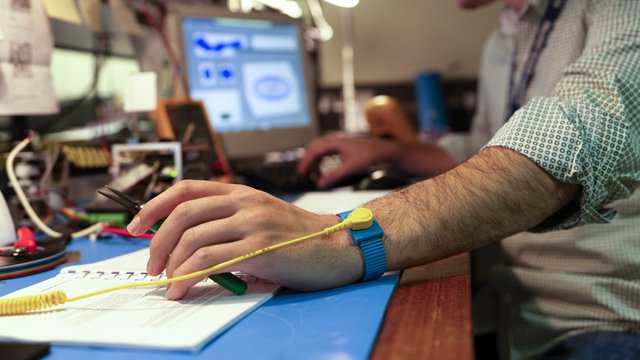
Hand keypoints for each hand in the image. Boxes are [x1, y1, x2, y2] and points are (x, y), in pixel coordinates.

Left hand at [126, 180, 362, 299]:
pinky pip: (210, 260)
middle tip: (151, 266)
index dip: (154, 205)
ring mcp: (252, 224)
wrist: (338, 246)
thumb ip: (228, 223)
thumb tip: (185, 247)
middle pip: (182, 214)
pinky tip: (182, 289)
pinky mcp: (260, 249)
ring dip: (171, 264)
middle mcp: (244, 203)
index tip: (136, 226)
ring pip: (192, 238)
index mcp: (241, 193)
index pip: (186, 189)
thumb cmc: (299, 238)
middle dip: (157, 241)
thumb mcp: (261, 217)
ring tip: (169, 282)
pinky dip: (188, 277)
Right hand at [297, 134, 396, 188]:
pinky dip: (319, 158)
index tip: (301, 173)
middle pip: (313, 146)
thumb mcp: (350, 169)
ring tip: (310, 171)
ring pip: (318, 147)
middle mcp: (334, 139)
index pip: (314, 150)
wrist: (381, 151)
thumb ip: (334, 177)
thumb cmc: (367, 157)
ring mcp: (337, 141)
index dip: (306, 162)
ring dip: (312, 158)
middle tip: (302, 173)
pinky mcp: (340, 144)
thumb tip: (319, 185)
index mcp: (335, 142)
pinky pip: (324, 149)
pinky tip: (320, 167)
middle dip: (306, 159)